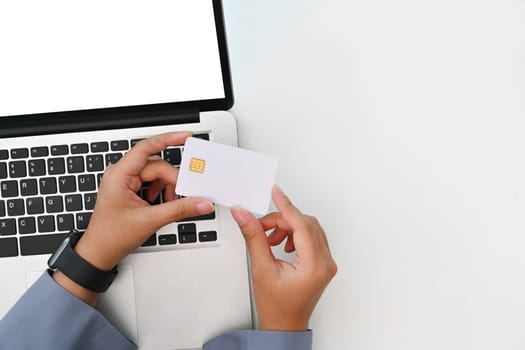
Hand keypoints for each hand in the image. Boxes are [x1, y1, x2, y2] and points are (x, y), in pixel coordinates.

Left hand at [54, 132, 213, 304]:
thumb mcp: (149, 221)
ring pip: (156, 174)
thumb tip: (200, 202)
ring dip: (167, 187)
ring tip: (170, 203)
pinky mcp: (130, 189)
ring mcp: (125, 181)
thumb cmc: (111, 236)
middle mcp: (121, 174)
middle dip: (172, 180)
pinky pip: (152, 182)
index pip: (146, 148)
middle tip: (184, 194)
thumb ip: (179, 209)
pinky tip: (162, 203)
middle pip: (157, 165)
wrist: (99, 253)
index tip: (185, 136)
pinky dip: (162, 191)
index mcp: (119, 175)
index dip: (168, 139)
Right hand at [231, 186, 336, 330]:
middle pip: (306, 224)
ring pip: (310, 228)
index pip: (302, 225)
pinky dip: (295, 234)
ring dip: (289, 227)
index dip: (286, 206)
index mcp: (314, 266)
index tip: (276, 193)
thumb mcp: (261, 269)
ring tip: (270, 239)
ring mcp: (327, 263)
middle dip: (283, 220)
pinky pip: (312, 237)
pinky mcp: (323, 263)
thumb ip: (254, 237)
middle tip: (262, 225)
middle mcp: (326, 263)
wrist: (284, 325)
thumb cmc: (276, 306)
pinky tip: (281, 244)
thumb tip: (245, 215)